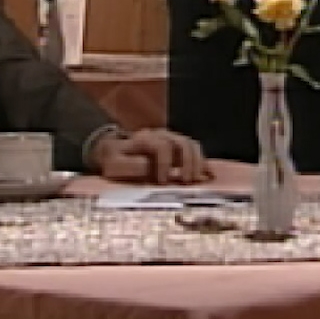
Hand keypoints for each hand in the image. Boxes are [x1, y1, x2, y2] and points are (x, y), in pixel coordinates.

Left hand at [92, 129, 208, 183]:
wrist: (111, 151)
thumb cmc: (114, 161)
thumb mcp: (115, 164)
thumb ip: (131, 165)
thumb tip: (150, 168)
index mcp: (144, 139)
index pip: (161, 146)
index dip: (164, 164)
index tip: (163, 182)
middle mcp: (160, 135)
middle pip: (181, 142)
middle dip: (186, 163)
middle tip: (185, 183)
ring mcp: (170, 139)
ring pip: (190, 144)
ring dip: (196, 162)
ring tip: (195, 181)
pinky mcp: (176, 148)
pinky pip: (194, 150)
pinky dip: (202, 162)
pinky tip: (208, 175)